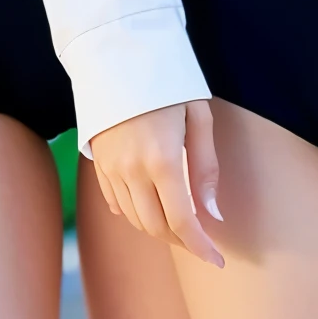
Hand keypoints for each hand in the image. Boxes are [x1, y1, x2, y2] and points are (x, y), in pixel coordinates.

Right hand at [90, 101, 224, 268]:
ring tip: (180, 221)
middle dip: (182, 241)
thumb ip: (206, 169)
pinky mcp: (99, 165)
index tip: (218, 260)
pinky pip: (117, 205)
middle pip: (156, 227)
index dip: (201, 247)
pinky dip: (137, 214)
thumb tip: (213, 216)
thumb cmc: (167, 85)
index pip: (182, 221)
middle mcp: (132, 170)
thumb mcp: (199, 117)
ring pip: (135, 221)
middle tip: (203, 240)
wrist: (119, 58)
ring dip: (160, 229)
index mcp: (163, 160)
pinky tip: (153, 205)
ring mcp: (111, 170)